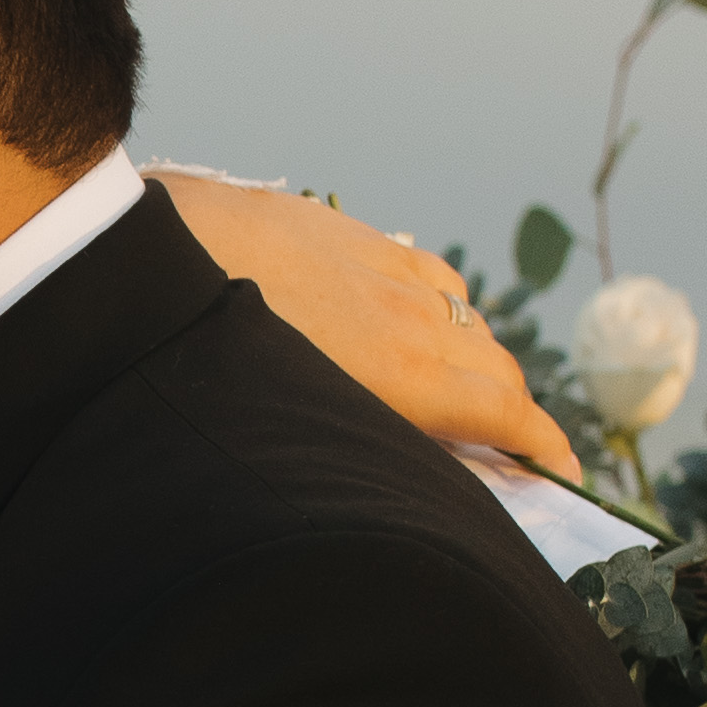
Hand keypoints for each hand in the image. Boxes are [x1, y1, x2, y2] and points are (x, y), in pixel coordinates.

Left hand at [156, 170, 577, 479]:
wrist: (146, 252)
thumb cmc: (196, 357)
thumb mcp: (288, 423)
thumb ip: (358, 439)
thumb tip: (390, 466)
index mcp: (402, 374)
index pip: (504, 411)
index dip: (542, 444)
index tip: (560, 472)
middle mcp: (409, 318)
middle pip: (494, 366)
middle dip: (514, 411)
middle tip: (515, 451)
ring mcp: (382, 268)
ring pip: (464, 318)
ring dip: (478, 359)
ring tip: (468, 394)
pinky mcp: (348, 233)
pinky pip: (426, 273)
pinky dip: (444, 308)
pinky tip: (425, 319)